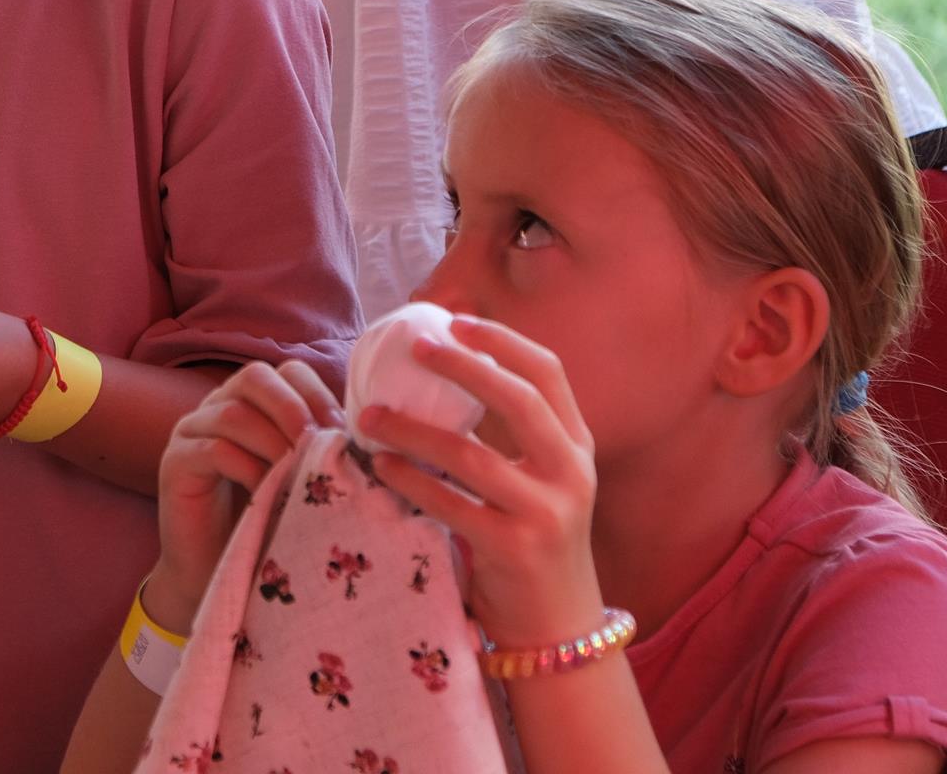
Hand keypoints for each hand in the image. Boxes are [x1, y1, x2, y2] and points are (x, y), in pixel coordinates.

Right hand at [143, 361, 339, 632]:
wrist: (215, 571)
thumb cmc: (265, 522)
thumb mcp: (299, 479)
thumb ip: (319, 451)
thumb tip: (363, 439)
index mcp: (253, 403)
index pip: (288, 371)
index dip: (318, 395)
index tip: (342, 434)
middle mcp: (217, 406)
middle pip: (254, 376)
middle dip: (292, 408)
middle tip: (314, 446)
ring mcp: (191, 432)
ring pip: (232, 413)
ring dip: (272, 442)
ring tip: (294, 475)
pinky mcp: (175, 463)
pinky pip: (212, 449)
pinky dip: (246, 467)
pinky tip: (264, 492)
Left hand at [360, 316, 604, 646]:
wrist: (556, 625)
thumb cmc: (532, 538)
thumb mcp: (540, 479)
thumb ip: (509, 434)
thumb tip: (442, 368)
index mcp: (576, 445)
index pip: (549, 373)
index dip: (503, 341)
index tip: (456, 322)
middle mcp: (571, 472)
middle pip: (518, 399)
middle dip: (464, 367)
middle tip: (416, 348)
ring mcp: (546, 512)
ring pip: (470, 453)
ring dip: (412, 429)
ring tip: (370, 415)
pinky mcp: (513, 548)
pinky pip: (449, 503)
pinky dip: (409, 480)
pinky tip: (381, 466)